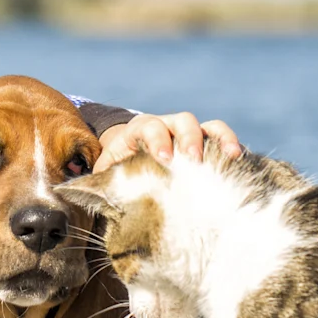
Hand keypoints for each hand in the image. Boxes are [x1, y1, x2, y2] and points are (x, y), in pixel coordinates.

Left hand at [95, 112, 242, 170]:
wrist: (135, 163)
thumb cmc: (119, 173)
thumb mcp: (107, 176)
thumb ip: (98, 182)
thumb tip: (76, 196)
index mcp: (140, 132)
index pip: (149, 127)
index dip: (157, 139)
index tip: (163, 160)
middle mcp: (168, 127)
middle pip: (183, 121)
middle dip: (189, 138)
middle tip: (193, 160)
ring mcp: (190, 134)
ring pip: (208, 126)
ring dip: (220, 138)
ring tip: (230, 157)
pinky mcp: (208, 145)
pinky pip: (224, 139)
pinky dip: (233, 146)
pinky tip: (242, 162)